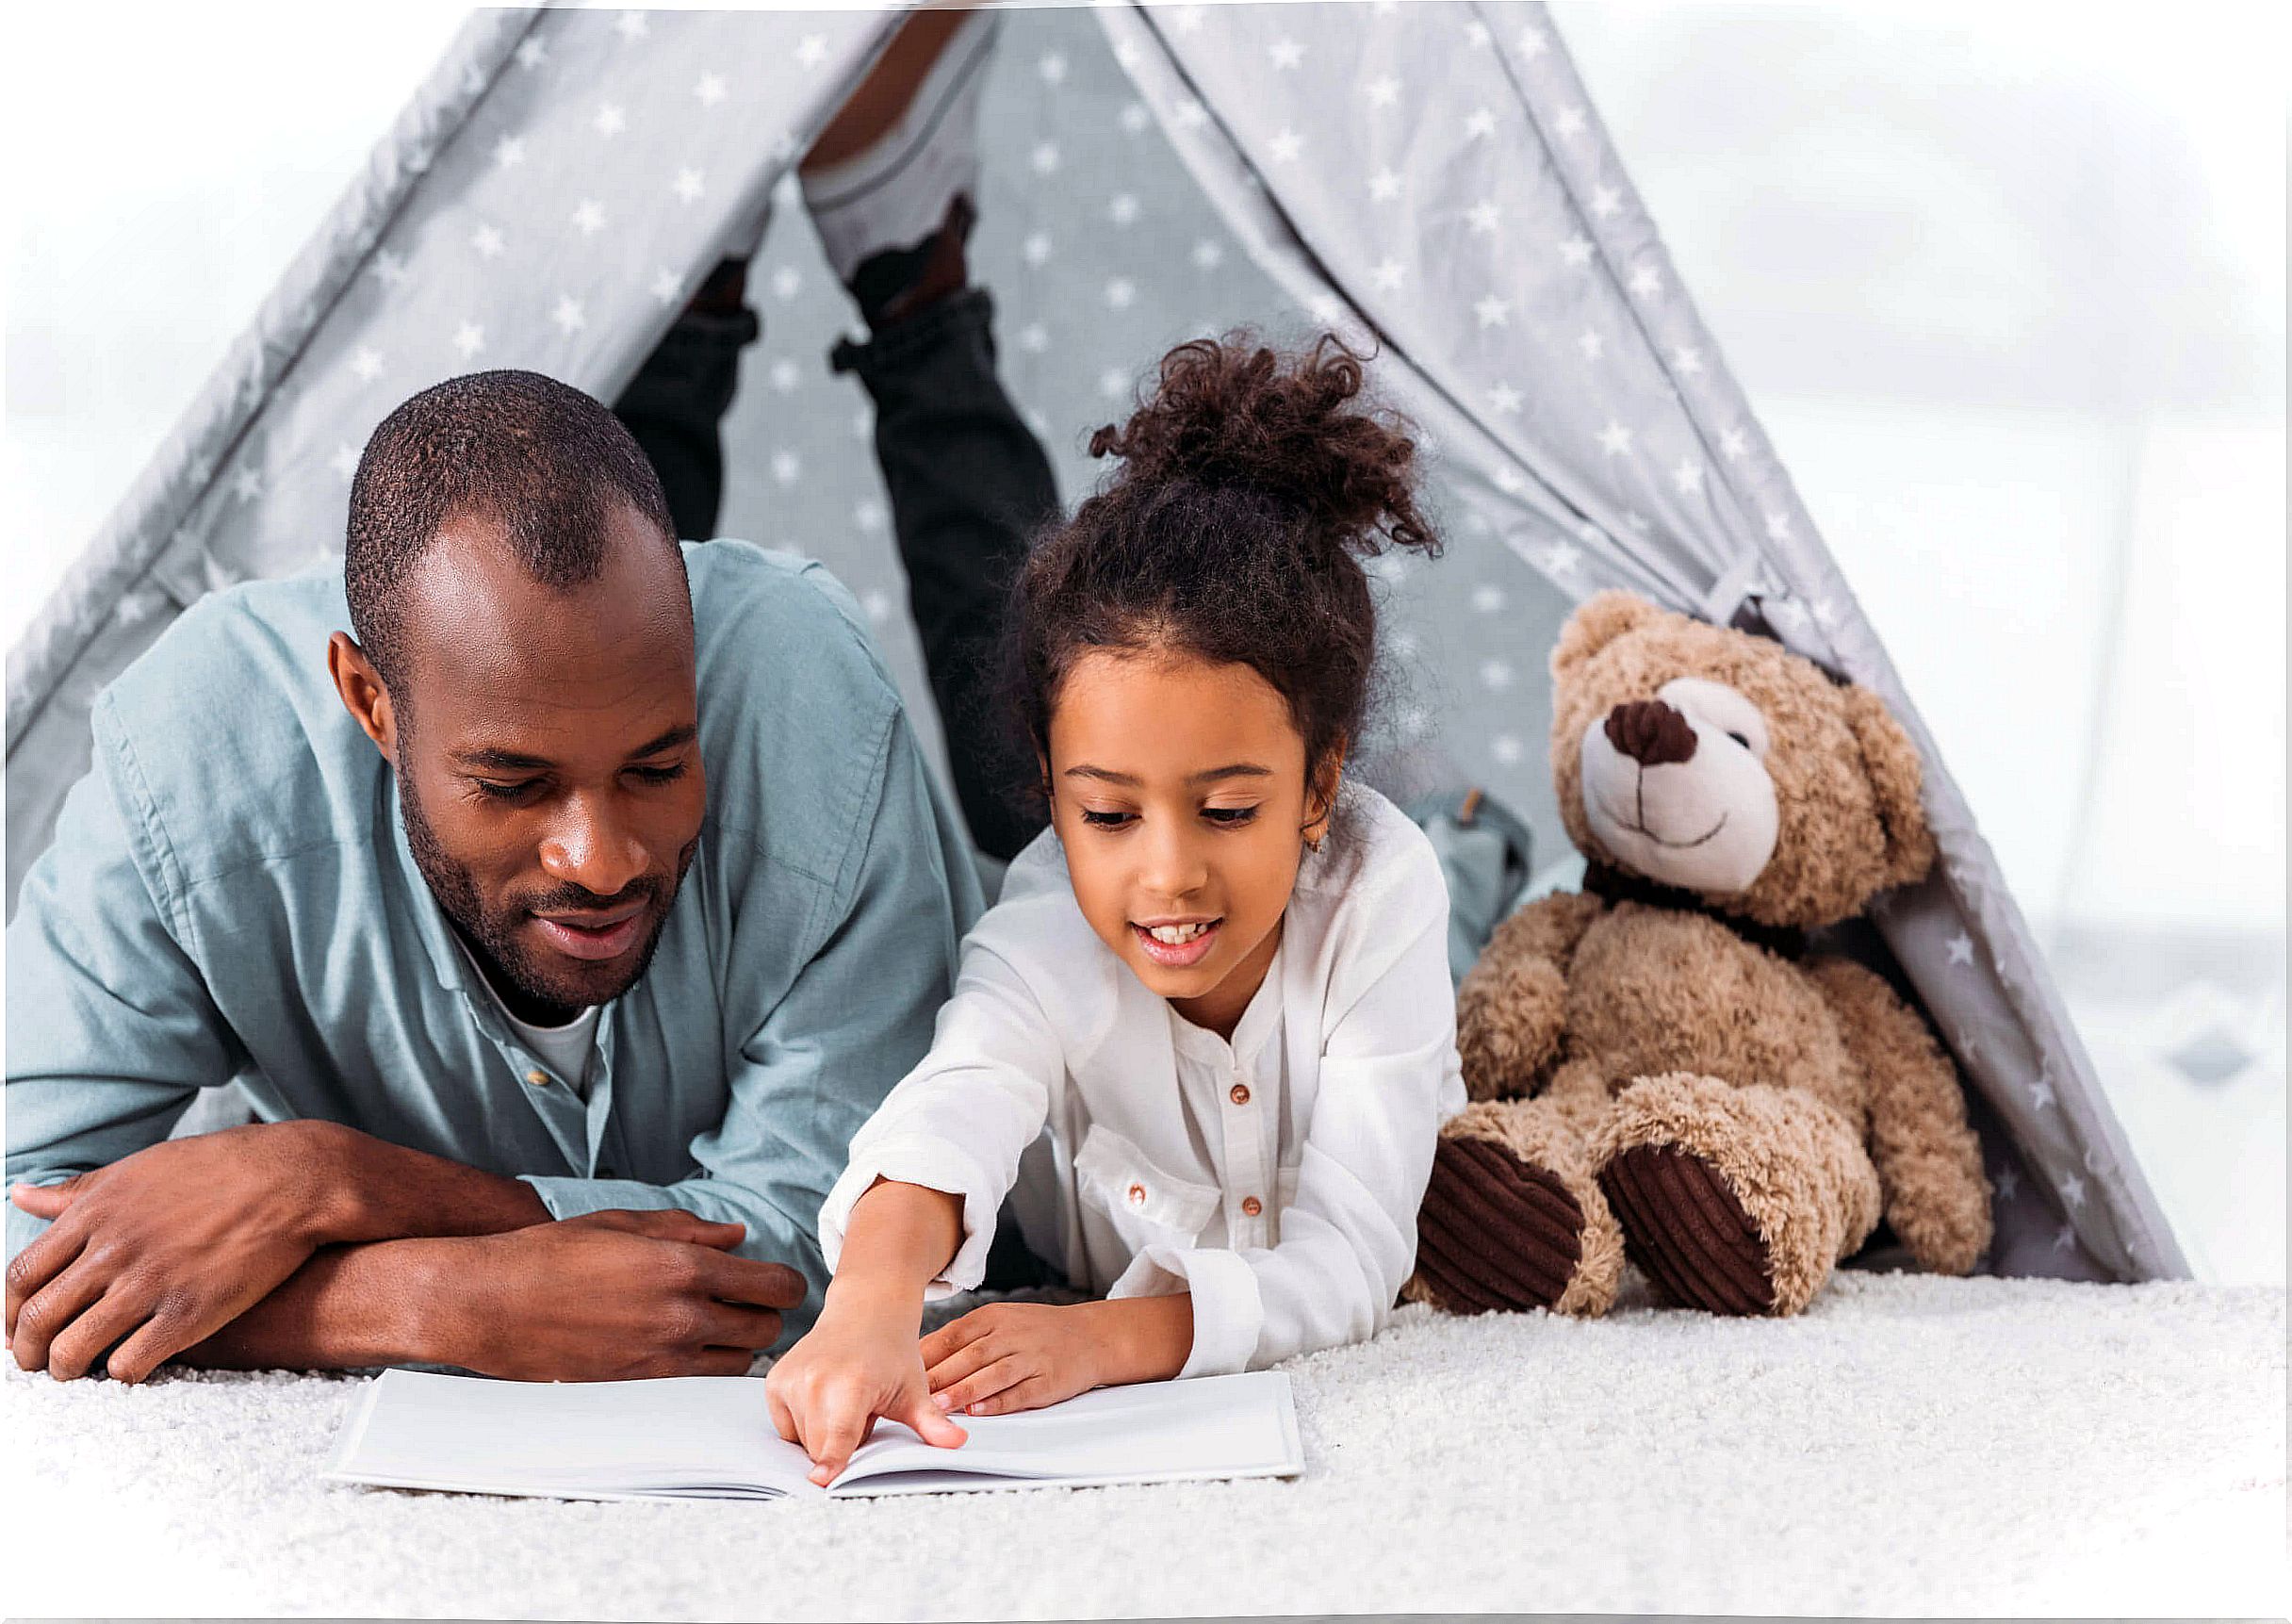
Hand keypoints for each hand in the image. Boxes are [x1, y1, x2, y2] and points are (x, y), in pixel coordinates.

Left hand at [7, 1122, 357, 1381]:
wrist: (295, 1179)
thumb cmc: (220, 1168)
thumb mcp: (139, 1167)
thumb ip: (77, 1190)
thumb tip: (20, 1194)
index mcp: (97, 1212)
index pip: (21, 1276)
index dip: (9, 1312)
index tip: (18, 1326)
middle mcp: (115, 1249)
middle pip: (38, 1318)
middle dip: (27, 1352)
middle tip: (37, 1362)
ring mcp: (151, 1283)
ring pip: (74, 1349)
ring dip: (66, 1370)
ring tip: (79, 1371)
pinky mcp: (190, 1312)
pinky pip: (129, 1363)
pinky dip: (120, 1373)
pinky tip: (132, 1365)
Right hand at [440, 1209, 804, 1380]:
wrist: (492, 1304)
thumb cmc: (552, 1255)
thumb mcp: (623, 1224)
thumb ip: (689, 1229)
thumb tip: (738, 1235)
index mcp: (683, 1267)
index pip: (773, 1285)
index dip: (786, 1283)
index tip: (778, 1281)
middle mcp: (682, 1316)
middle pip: (766, 1328)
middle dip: (766, 1313)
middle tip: (749, 1302)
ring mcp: (662, 1358)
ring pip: (739, 1363)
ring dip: (740, 1345)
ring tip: (718, 1326)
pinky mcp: (640, 1386)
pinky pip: (700, 1383)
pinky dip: (707, 1367)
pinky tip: (689, 1348)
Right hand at [766, 1292, 966, 1485]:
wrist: (865, 1312)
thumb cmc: (891, 1353)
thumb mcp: (915, 1390)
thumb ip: (931, 1423)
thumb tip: (958, 1444)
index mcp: (851, 1384)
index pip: (840, 1434)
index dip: (832, 1462)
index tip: (821, 1482)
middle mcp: (815, 1380)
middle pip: (821, 1448)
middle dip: (842, 1446)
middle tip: (864, 1415)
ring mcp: (791, 1379)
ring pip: (803, 1441)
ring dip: (824, 1435)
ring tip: (846, 1404)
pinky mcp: (775, 1382)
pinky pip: (786, 1427)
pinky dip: (805, 1424)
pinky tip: (825, 1400)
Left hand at [920, 1300, 1113, 1416]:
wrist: (1090, 1336)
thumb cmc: (1036, 1332)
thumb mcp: (1000, 1322)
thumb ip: (964, 1339)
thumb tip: (919, 1358)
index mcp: (994, 1318)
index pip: (952, 1336)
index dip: (926, 1356)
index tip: (900, 1373)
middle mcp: (1011, 1334)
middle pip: (968, 1356)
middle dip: (937, 1376)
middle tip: (908, 1394)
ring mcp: (1031, 1358)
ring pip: (992, 1374)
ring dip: (963, 1390)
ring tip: (937, 1406)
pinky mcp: (1048, 1381)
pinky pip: (1020, 1393)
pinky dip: (998, 1402)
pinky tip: (978, 1411)